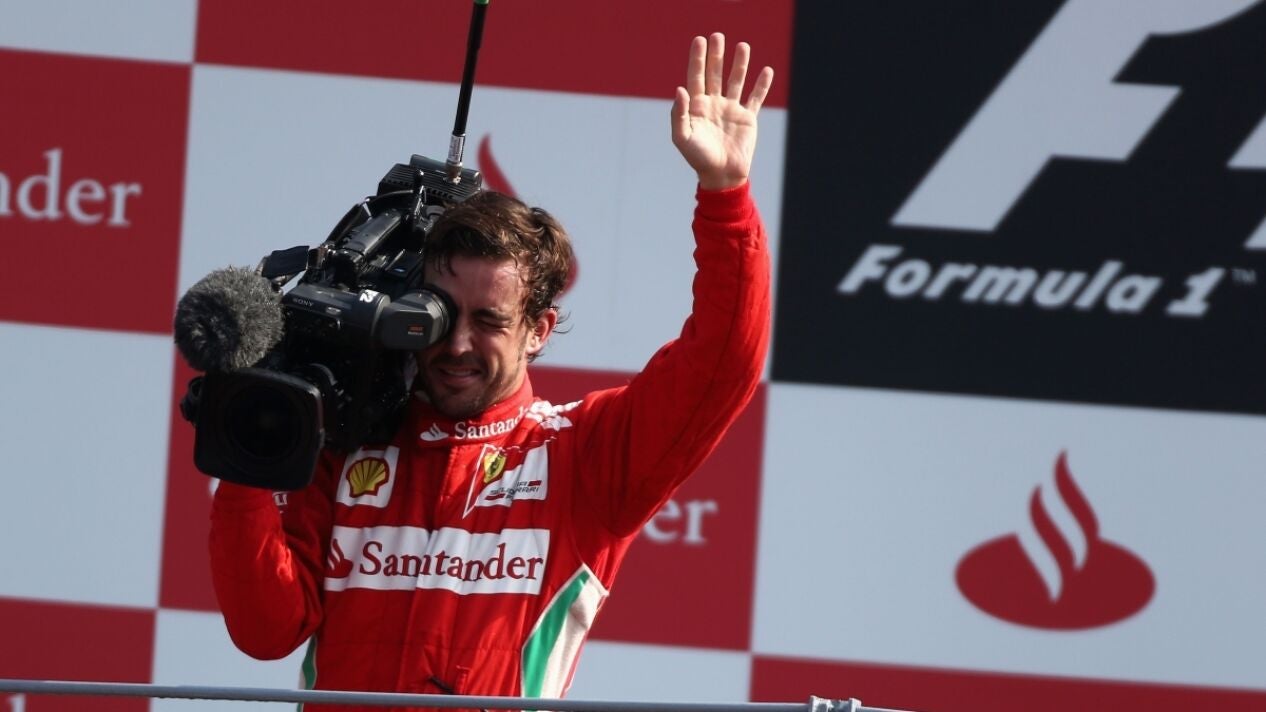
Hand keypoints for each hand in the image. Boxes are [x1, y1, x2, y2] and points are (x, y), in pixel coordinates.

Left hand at [671, 32, 773, 190]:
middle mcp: (714, 104)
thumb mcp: (683, 137)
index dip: (698, 58)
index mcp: (697, 107)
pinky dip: (761, 85)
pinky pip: (755, 98)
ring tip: (743, 46)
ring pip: (736, 81)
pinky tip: (766, 70)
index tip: (700, 40)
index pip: (696, 77)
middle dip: (717, 55)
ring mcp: (731, 110)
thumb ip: (679, 113)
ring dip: (739, 64)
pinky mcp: (747, 119)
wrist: (722, 176)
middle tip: (718, 36)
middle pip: (715, 74)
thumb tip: (680, 89)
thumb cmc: (698, 158)